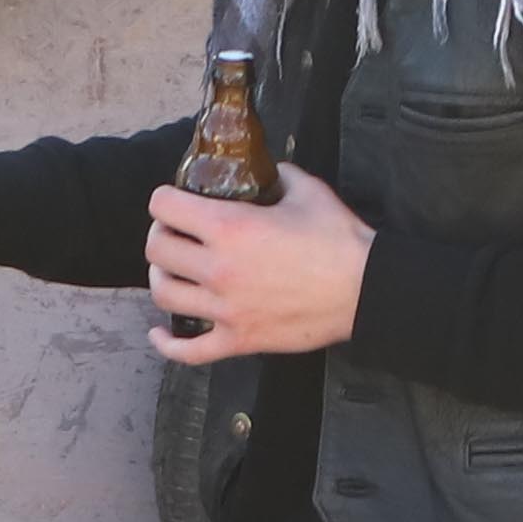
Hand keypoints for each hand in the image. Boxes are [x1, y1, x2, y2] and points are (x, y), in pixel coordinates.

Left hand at [146, 171, 375, 362]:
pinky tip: (160, 331)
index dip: (165, 198)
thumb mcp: (309, 191)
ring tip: (172, 269)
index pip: (167, 207)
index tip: (173, 199)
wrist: (364, 289)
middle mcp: (218, 268)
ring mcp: (224, 309)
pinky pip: (188, 350)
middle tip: (175, 231)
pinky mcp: (237, 339)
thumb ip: (281, 176)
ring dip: (162, 276)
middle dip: (161, 234)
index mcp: (230, 227)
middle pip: (157, 250)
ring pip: (164, 294)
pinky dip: (166, 343)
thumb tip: (269, 171)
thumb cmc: (338, 240)